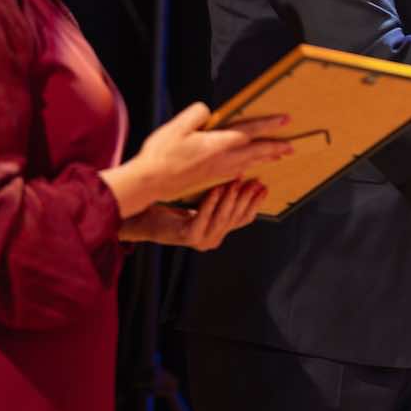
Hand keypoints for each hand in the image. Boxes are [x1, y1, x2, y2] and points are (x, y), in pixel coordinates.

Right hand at [103, 102, 291, 217]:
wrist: (151, 183)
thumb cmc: (162, 154)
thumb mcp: (178, 125)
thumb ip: (197, 114)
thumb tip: (209, 113)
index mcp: (218, 143)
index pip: (250, 131)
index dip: (269, 124)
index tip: (285, 120)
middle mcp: (223, 159)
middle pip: (257, 151)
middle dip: (275, 147)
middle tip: (292, 146)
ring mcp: (218, 171)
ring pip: (249, 163)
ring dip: (265, 158)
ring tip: (278, 156)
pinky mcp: (212, 178)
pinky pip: (238, 171)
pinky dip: (250, 167)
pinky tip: (249, 167)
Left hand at [116, 178, 267, 249]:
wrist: (145, 219)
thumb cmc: (173, 206)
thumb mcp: (202, 199)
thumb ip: (220, 193)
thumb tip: (240, 171)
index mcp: (219, 230)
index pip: (245, 218)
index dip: (256, 203)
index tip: (265, 186)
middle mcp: (213, 238)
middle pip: (236, 218)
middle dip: (247, 198)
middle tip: (255, 181)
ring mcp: (201, 239)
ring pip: (223, 219)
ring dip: (231, 199)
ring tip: (237, 182)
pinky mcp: (188, 237)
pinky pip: (203, 218)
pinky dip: (211, 203)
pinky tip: (215, 189)